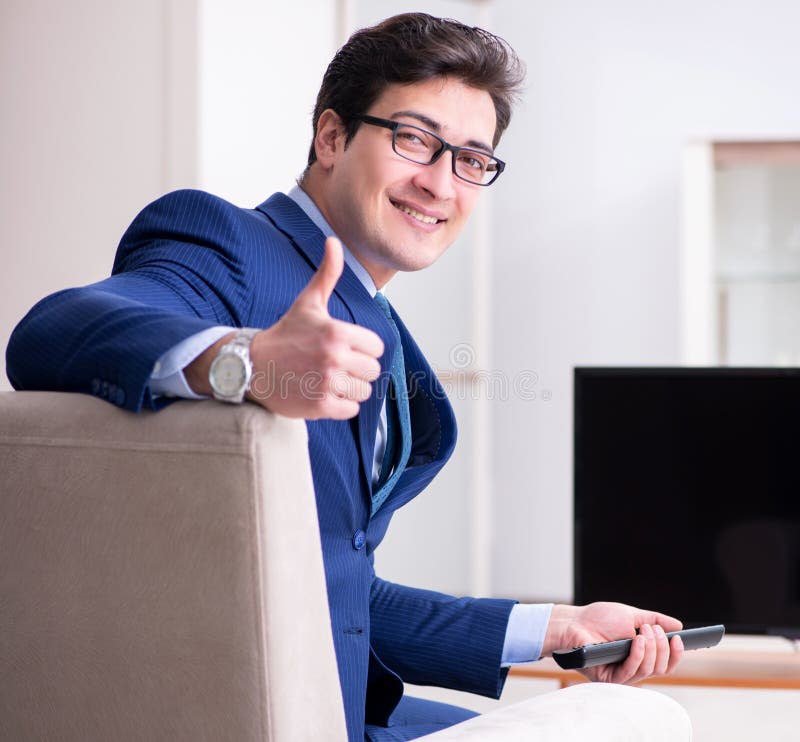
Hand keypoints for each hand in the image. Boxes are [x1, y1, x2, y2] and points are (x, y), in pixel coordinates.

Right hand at [184, 236, 383, 418]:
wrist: (252, 366)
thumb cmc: (285, 334)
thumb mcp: (308, 303)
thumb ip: (327, 274)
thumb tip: (333, 241)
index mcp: (338, 332)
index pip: (376, 347)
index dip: (363, 349)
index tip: (343, 348)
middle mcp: (335, 357)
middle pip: (372, 371)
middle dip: (357, 370)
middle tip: (334, 366)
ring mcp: (327, 383)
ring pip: (364, 392)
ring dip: (349, 389)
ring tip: (328, 379)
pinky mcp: (320, 405)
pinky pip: (351, 410)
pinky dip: (340, 406)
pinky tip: (323, 394)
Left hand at [543, 602, 684, 683]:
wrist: (575, 621)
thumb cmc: (599, 619)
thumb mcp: (632, 615)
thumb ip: (655, 620)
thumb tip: (678, 625)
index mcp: (641, 655)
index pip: (665, 663)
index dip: (675, 654)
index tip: (679, 639)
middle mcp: (634, 667)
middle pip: (661, 668)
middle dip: (662, 646)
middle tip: (654, 629)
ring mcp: (622, 674)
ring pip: (649, 670)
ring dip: (651, 648)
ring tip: (644, 631)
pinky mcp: (610, 678)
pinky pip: (631, 671)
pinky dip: (638, 654)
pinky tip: (637, 640)